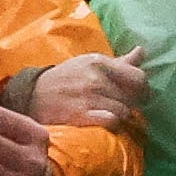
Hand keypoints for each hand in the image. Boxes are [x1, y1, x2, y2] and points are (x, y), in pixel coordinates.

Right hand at [16, 52, 143, 134]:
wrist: (32, 96)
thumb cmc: (67, 79)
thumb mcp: (90, 64)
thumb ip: (120, 62)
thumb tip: (142, 51)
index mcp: (99, 62)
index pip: (138, 78)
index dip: (142, 90)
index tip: (136, 96)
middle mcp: (95, 78)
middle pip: (131, 98)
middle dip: (128, 104)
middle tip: (115, 106)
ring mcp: (88, 97)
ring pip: (124, 112)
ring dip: (118, 116)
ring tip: (107, 113)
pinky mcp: (81, 115)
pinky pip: (111, 121)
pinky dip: (111, 124)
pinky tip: (102, 122)